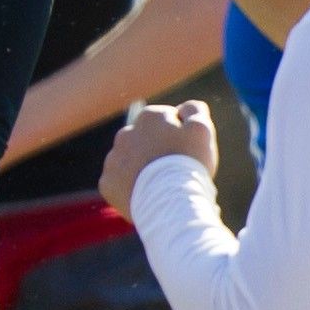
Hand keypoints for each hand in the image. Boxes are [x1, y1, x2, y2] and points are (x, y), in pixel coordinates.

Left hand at [99, 100, 216, 203]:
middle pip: (145, 140)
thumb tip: (183, 107)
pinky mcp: (107, 183)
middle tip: (175, 170)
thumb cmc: (188, 163)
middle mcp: (125, 133)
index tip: (188, 152)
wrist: (169, 201)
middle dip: (157, 150)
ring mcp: (113, 159)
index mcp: (149, 117)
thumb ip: (194, 111)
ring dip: (142, 168)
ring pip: (130, 160)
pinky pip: (120, 182)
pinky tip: (147, 194)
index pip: (167, 120)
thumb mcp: (202, 130)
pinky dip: (131, 187)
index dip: (180, 135)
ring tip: (161, 185)